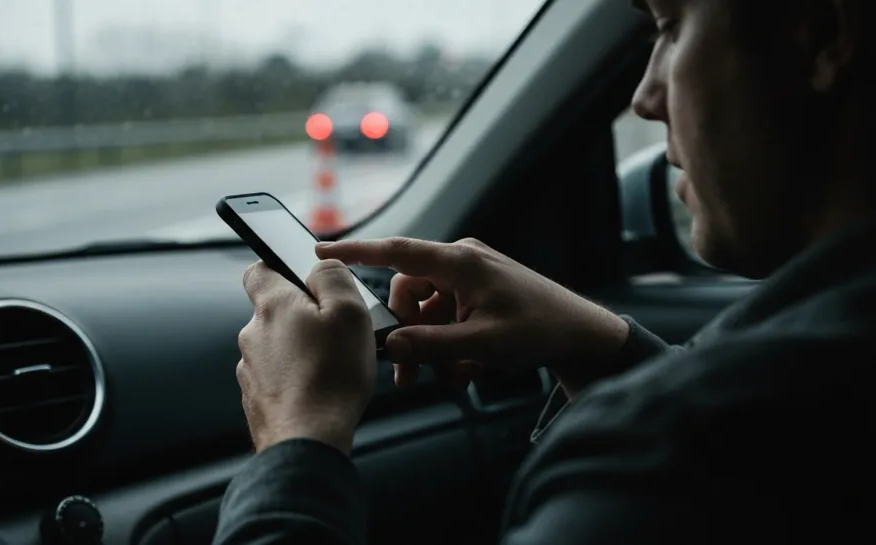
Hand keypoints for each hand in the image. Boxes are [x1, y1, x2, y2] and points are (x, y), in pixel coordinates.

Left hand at [237, 259, 376, 455]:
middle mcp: (253, 334)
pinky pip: (277, 377)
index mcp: (274, 305)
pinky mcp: (256, 397)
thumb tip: (320, 265)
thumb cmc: (332, 378)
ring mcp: (251, 368)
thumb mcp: (349, 312)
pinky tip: (318, 391)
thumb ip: (333, 277)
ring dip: (300, 351)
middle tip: (335, 332)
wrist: (308, 440)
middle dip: (302, 317)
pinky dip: (295, 379)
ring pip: (277, 347)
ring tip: (332, 367)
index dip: (280, 268)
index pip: (260, 269)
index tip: (304, 280)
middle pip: (275, 311)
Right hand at [316, 237, 628, 395]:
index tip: (321, 251)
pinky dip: (449, 341)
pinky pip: (446, 314)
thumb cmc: (540, 329)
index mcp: (460, 262)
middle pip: (408, 293)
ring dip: (432, 344)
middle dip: (409, 334)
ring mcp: (470, 276)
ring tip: (456, 375)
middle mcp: (462, 261)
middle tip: (414, 373)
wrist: (582, 333)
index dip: (355, 251)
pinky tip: (469, 366)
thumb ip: (431, 345)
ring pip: (426, 309)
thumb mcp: (481, 345)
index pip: (396, 251)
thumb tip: (390, 345)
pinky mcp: (477, 291)